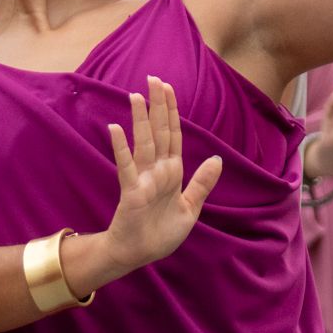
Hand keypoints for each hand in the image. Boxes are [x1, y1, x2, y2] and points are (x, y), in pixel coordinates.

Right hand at [100, 77, 223, 275]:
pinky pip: (126, 167)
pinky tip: (115, 128)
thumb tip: (217, 159)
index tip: (168, 88)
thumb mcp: (190, 208)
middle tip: (153, 78)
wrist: (139, 255)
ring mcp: (143, 179)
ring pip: (144, 143)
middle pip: (159, 132)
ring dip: (141, 120)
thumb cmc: (160, 233)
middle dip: (157, 106)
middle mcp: (157, 171)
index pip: (173, 135)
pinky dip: (121, 148)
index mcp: (172, 172)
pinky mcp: (132, 192)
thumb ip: (202, 183)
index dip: (172, 111)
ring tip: (136, 96)